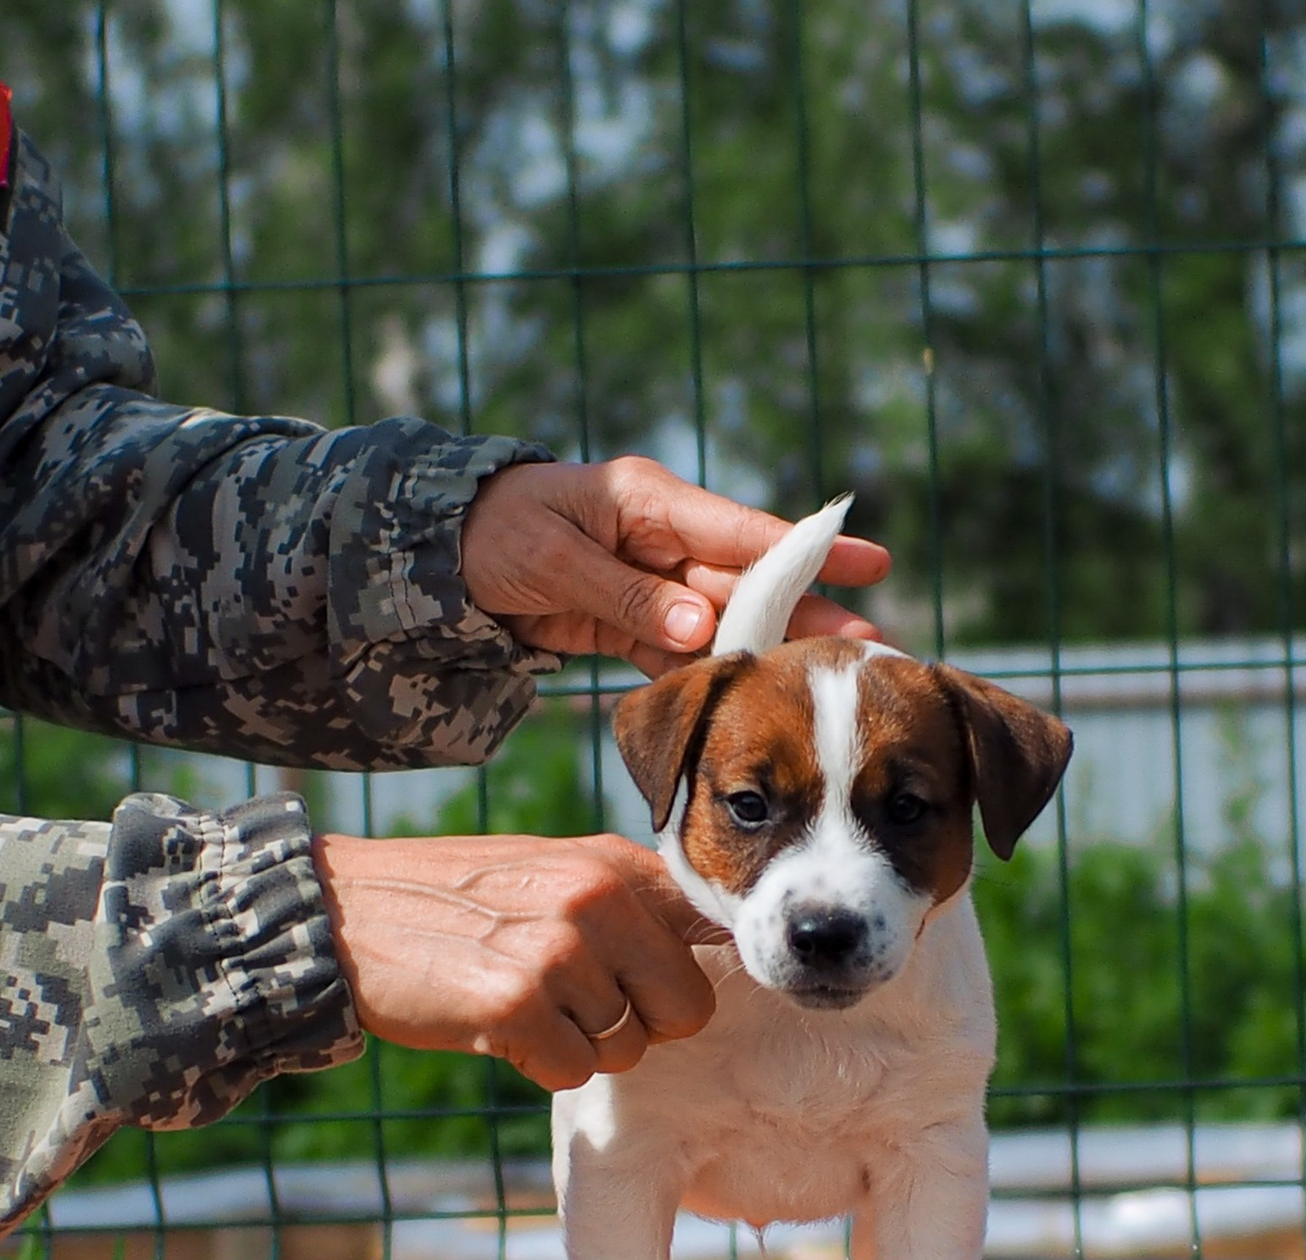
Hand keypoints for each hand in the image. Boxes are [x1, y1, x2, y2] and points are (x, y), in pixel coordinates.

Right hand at [314, 833, 723, 1089]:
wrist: (341, 913)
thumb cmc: (453, 901)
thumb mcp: (549, 871)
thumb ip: (628, 901)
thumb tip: (716, 941)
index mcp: (613, 864)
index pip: (712, 929)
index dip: (696, 971)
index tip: (667, 987)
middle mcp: (597, 900)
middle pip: (687, 1008)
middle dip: (641, 1024)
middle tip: (577, 1006)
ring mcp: (558, 953)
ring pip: (628, 1049)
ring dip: (580, 1044)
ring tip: (522, 1003)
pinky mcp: (516, 1007)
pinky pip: (573, 1073)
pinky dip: (538, 1065)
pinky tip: (495, 1024)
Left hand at [459, 456, 891, 676]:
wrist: (433, 556)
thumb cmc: (491, 532)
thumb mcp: (552, 557)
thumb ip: (625, 595)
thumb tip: (701, 628)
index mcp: (650, 505)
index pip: (743, 531)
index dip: (809, 552)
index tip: (872, 561)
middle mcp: (662, 543)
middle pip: (750, 586)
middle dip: (809, 617)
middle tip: (872, 648)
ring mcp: (650, 586)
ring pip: (726, 626)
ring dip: (773, 657)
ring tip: (829, 686)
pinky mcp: (629, 624)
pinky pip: (682, 654)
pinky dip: (715, 680)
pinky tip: (757, 709)